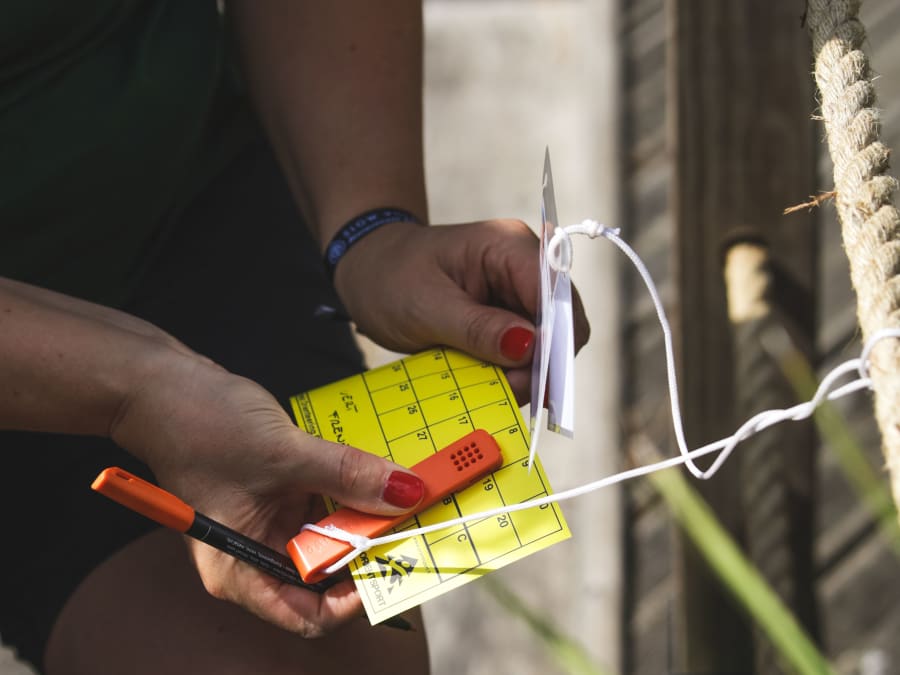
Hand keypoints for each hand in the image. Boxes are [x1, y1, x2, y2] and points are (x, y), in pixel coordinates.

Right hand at [110, 351, 424, 636]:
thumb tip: (406, 493)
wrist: (163, 384)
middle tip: (411, 523)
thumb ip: (348, 475)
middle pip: (325, 576)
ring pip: (328, 537)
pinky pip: (320, 505)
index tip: (394, 562)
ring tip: (400, 495)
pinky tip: (372, 474)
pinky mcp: (273, 496)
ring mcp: (264, 525)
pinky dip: (346, 493)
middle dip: (368, 551)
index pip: (309, 615)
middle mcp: (253, 556)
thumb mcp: (284, 454)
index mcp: (241, 570)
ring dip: (362, 518)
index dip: (356, 599)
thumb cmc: (202, 425)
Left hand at [332, 219, 590, 401]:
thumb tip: (530, 348)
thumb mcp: (426, 307)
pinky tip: (489, 380)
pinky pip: (527, 350)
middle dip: (542, 362)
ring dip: (526, 372)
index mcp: (507, 246)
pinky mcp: (510, 314)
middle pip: (562, 322)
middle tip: (510, 392)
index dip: (556, 339)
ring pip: (548, 343)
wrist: (369, 272)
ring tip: (491, 388)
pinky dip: (513, 370)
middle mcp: (525, 264)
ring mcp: (519, 291)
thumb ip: (478, 328)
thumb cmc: (388, 278)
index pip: (555, 294)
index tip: (540, 383)